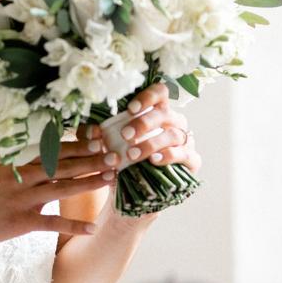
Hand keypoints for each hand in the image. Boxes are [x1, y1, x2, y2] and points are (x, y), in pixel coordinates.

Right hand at [0, 137, 119, 247]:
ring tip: (112, 179)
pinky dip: (72, 225)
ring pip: (61, 187)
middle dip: (92, 159)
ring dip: (89, 182)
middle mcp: (22, 177)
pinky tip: (91, 228)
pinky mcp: (19, 221)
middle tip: (117, 154)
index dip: (79, 143)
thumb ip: (24, 170)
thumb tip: (46, 167)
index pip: (53, 149)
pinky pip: (51, 222)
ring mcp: (21, 198)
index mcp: (18, 163)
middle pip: (63, 165)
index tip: (101, 136)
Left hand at [85, 83, 202, 175]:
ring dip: (151, 143)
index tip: (130, 109)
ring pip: (173, 135)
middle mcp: (174, 122)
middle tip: (125, 135)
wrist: (135, 189)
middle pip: (165, 113)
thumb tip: (90, 129)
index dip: (147, 97)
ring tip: (133, 154)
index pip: (159, 93)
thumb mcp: (107, 145)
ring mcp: (184, 140)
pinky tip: (155, 161)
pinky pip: (185, 154)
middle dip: (144, 123)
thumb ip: (98, 135)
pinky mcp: (191, 160)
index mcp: (157, 111)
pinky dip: (169, 156)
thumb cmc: (123, 159)